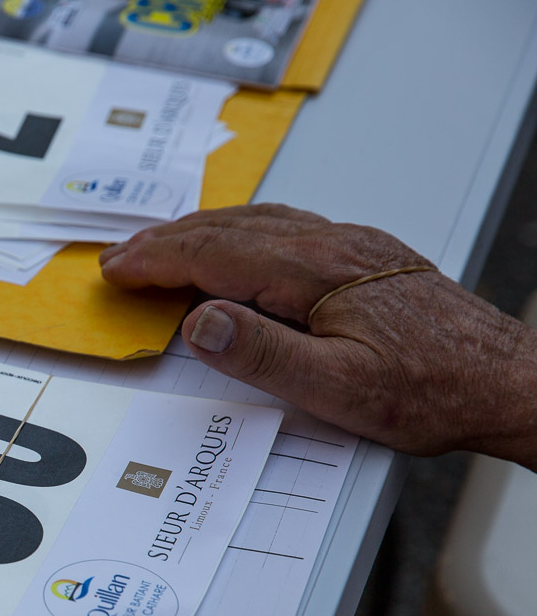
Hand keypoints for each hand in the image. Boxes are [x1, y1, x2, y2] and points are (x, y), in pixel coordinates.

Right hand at [99, 204, 536, 467]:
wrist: (504, 382)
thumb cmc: (429, 393)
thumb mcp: (335, 389)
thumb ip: (259, 353)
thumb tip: (197, 319)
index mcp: (316, 272)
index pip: (215, 253)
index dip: (156, 260)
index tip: (116, 269)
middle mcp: (335, 245)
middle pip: (231, 227)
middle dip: (167, 239)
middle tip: (122, 257)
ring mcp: (353, 247)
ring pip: (260, 222)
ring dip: (202, 231)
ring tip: (163, 247)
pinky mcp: (368, 258)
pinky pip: (288, 228)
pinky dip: (242, 232)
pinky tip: (238, 245)